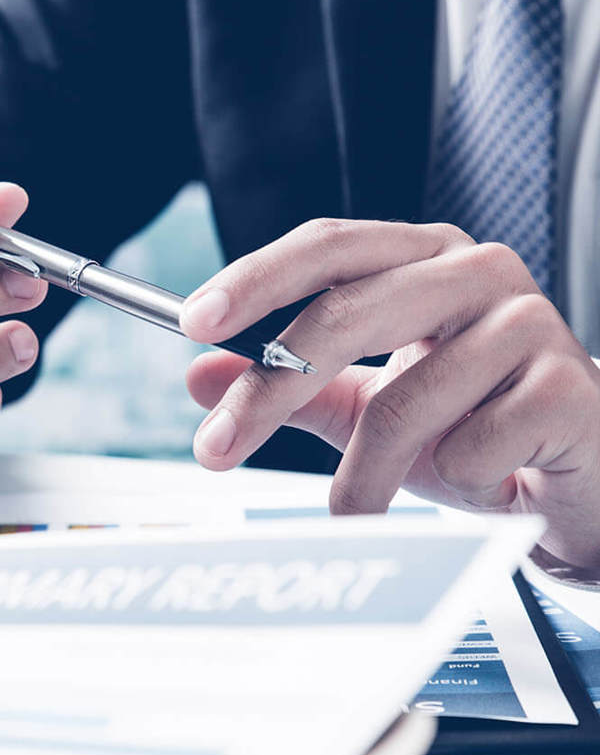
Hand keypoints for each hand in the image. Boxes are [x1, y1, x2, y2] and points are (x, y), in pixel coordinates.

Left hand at [182, 219, 599, 567]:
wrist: (580, 470)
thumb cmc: (472, 425)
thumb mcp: (367, 404)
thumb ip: (288, 386)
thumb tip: (198, 377)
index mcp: (423, 259)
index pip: (328, 247)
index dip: (256, 279)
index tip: (193, 323)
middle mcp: (477, 272)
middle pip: (346, 315)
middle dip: (269, 391)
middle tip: (215, 449)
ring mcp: (529, 322)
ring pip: (401, 402)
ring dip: (365, 477)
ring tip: (361, 507)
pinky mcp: (567, 386)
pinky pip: (468, 448)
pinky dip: (454, 484)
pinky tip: (482, 480)